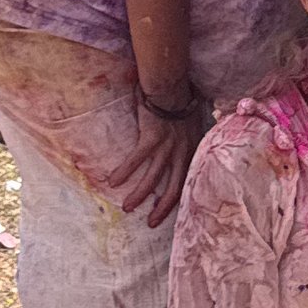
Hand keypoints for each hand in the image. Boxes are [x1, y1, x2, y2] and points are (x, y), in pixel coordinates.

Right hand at [103, 106, 194, 225]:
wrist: (174, 85)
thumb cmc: (182, 101)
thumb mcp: (193, 124)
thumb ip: (188, 137)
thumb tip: (184, 143)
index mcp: (193, 150)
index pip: (190, 180)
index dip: (182, 197)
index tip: (172, 210)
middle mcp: (183, 152)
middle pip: (175, 188)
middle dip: (163, 208)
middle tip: (152, 222)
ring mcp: (168, 147)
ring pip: (153, 179)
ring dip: (140, 195)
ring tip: (128, 207)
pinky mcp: (152, 138)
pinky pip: (136, 160)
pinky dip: (125, 171)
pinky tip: (113, 181)